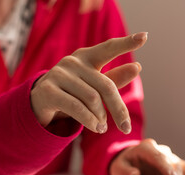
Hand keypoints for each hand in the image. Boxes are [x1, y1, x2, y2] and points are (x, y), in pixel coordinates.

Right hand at [31, 32, 147, 133]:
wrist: (40, 103)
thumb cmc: (73, 92)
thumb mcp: (94, 86)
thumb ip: (114, 79)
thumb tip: (137, 68)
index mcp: (87, 57)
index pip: (109, 48)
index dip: (127, 43)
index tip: (145, 36)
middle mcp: (73, 61)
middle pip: (106, 86)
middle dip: (118, 110)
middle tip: (126, 127)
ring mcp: (59, 74)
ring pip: (92, 99)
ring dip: (100, 118)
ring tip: (102, 127)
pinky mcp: (48, 90)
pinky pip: (77, 108)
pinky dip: (89, 121)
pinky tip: (96, 128)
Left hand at [109, 139, 184, 174]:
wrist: (129, 163)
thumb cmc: (124, 165)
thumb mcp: (117, 169)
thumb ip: (124, 172)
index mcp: (146, 148)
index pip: (161, 159)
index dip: (170, 174)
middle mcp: (161, 151)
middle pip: (174, 165)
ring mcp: (170, 157)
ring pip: (184, 167)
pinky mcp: (176, 166)